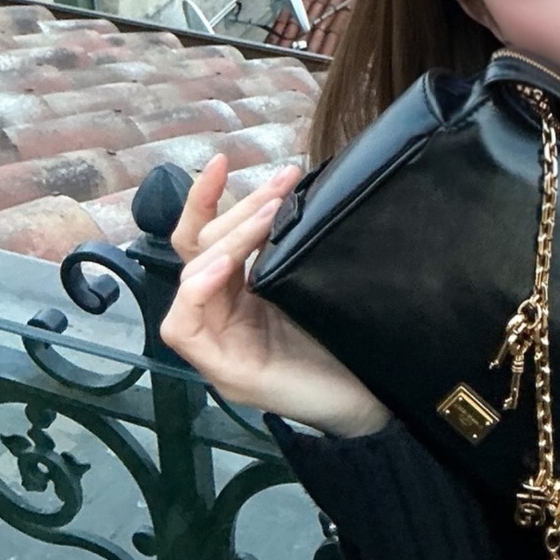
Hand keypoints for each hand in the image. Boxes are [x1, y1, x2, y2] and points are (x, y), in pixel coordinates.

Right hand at [160, 154, 391, 439]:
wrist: (375, 398)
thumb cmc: (348, 339)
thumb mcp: (313, 280)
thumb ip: (290, 247)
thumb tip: (291, 190)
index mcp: (240, 292)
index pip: (205, 239)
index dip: (206, 200)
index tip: (221, 161)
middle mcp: (223, 315)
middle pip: (200, 251)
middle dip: (237, 211)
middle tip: (279, 189)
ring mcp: (220, 345)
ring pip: (191, 279)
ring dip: (227, 240)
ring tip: (264, 218)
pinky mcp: (228, 372)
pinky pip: (183, 328)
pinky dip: (195, 292)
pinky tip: (222, 268)